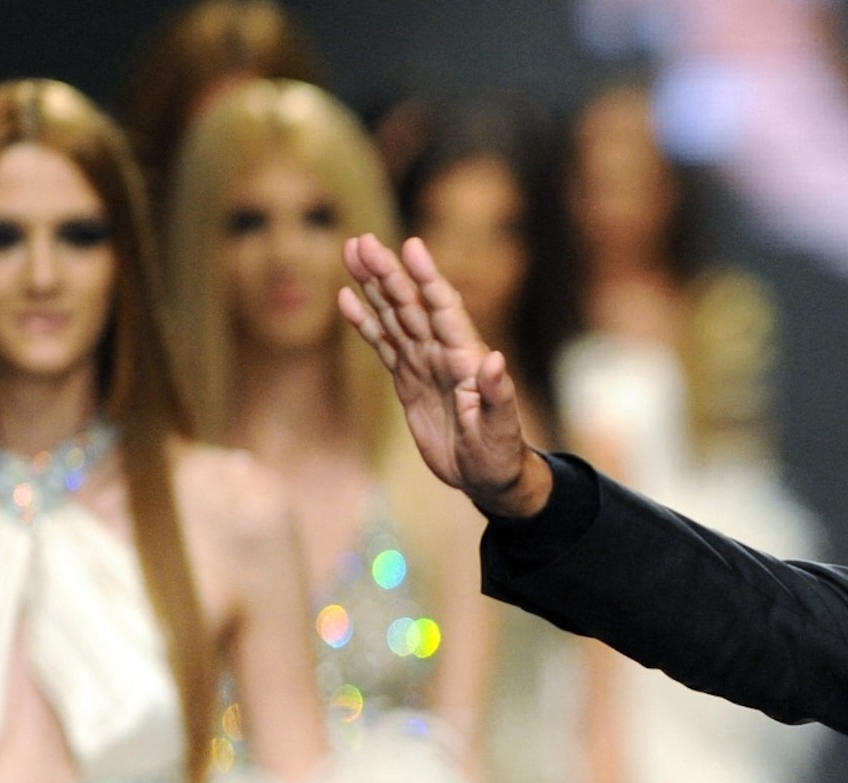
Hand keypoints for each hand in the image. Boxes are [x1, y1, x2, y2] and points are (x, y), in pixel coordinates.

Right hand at [337, 234, 551, 519]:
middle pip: (411, 305)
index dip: (428, 279)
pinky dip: (365, 322)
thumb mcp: (500, 431)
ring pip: (394, 316)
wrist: (488, 476)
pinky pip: (383, 344)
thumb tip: (496, 361)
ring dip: (373, 285)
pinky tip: (346, 297)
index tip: (412, 246)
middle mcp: (444, 353)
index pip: (444, 310)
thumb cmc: (501, 454)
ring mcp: (424, 363)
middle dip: (388, 273)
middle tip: (363, 241)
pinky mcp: (408, 379)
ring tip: (352, 251)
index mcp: (467, 358)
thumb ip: (498, 396)